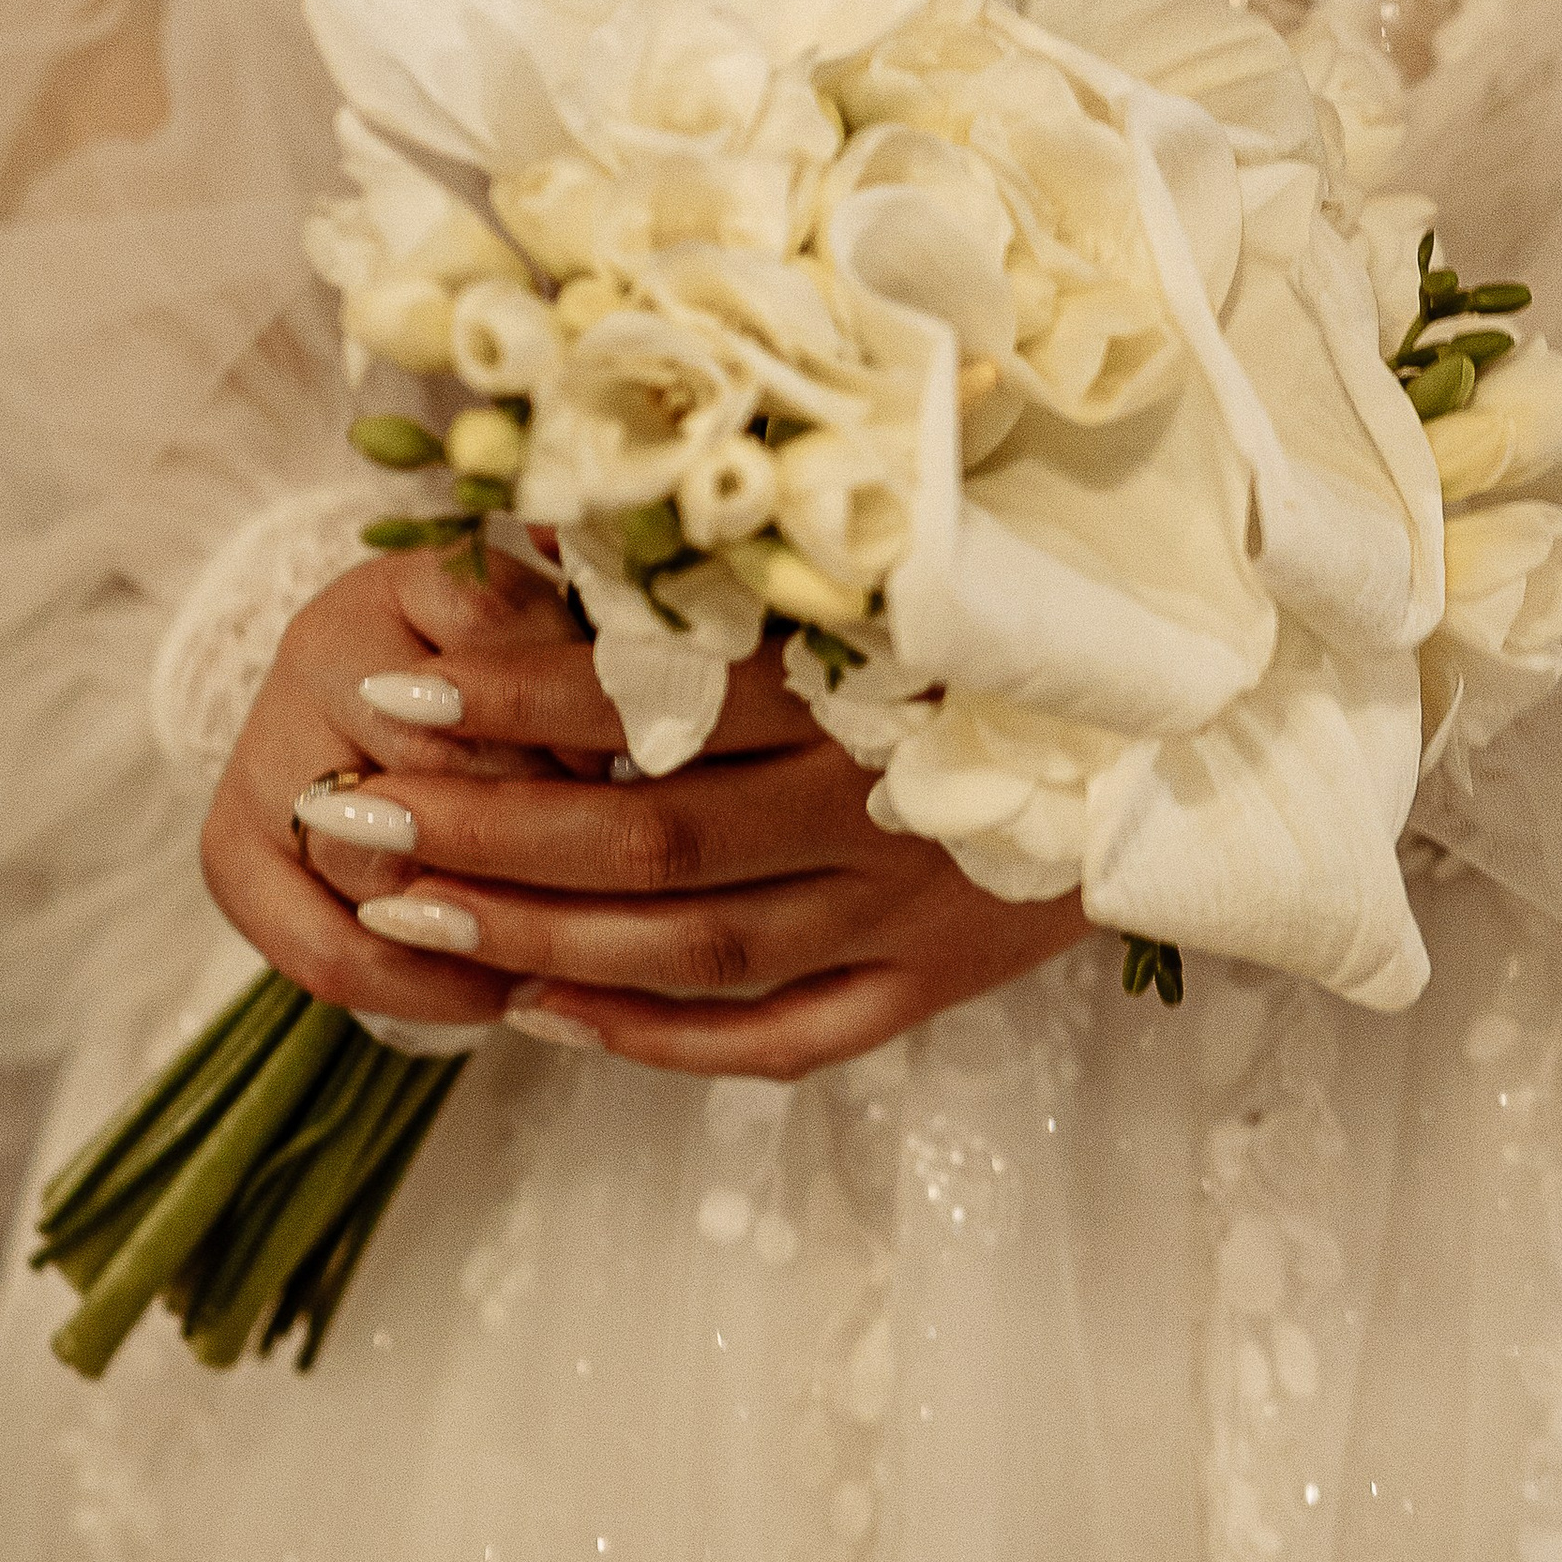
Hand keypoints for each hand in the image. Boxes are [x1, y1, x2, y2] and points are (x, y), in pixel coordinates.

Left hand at [202, 552, 1088, 1080]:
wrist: (1210, 723)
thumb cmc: (1027, 614)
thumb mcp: (895, 562)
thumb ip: (738, 558)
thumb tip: (555, 523)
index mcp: (863, 680)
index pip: (653, 698)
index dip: (508, 694)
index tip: (387, 682)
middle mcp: (879, 804)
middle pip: (646, 838)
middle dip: (481, 826)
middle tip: (351, 810)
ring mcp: (907, 910)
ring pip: (691, 952)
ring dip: (537, 933)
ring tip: (404, 906)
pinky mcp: (934, 986)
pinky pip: (777, 1039)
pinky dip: (655, 1038)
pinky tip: (543, 1010)